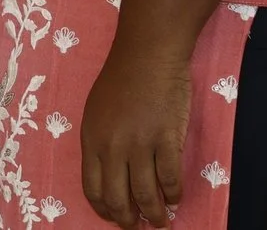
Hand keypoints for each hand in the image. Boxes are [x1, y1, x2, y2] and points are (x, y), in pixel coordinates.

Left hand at [79, 26, 192, 224]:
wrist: (147, 54)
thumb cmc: (121, 78)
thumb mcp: (95, 110)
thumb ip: (100, 141)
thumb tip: (110, 175)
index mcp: (90, 139)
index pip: (93, 188)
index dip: (104, 209)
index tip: (113, 217)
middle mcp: (112, 147)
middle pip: (118, 198)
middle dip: (128, 220)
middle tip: (137, 226)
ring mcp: (139, 144)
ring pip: (146, 195)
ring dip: (155, 214)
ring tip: (160, 221)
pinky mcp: (166, 139)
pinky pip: (170, 178)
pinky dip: (174, 194)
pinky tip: (175, 197)